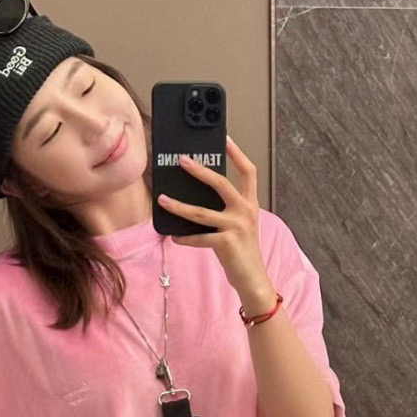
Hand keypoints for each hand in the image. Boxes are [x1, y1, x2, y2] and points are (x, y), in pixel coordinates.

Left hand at [157, 137, 275, 309]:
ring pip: (201, 212)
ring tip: (162, 199)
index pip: (248, 172)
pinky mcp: (226, 243)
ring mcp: (237, 227)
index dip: (237, 153)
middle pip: (221, 183)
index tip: (225, 138)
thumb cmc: (241, 251)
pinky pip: (198, 237)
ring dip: (178, 205)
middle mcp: (245, 211)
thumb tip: (193, 196)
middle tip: (181, 160)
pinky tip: (173, 236)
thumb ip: (223, 210)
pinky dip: (184, 238)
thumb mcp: (238, 225)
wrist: (253, 278)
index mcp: (250, 204)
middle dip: (199, 170)